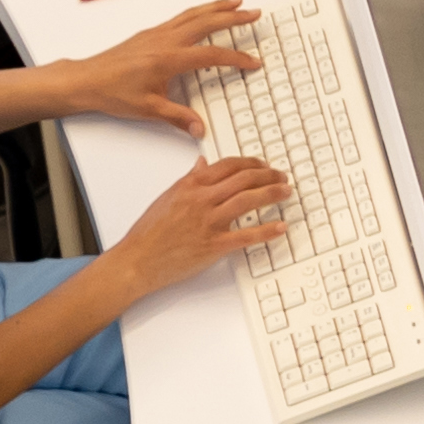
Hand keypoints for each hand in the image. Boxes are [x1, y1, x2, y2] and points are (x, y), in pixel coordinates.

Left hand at [52, 0, 260, 134]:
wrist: (85, 80)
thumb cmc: (112, 92)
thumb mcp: (148, 109)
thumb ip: (178, 117)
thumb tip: (200, 128)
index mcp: (168, 59)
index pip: (211, 56)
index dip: (236, 58)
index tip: (253, 61)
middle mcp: (164, 41)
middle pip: (206, 22)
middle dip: (233, 16)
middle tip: (254, 12)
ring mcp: (157, 34)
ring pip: (193, 14)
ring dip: (216, 7)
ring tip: (235, 1)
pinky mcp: (150, 34)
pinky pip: (180, 16)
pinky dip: (198, 11)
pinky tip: (203, 13)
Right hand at [102, 152, 295, 289]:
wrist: (137, 259)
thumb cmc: (149, 232)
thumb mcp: (168, 197)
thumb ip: (189, 180)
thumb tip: (203, 165)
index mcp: (190, 185)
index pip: (227, 165)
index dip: (250, 163)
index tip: (263, 165)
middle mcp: (201, 199)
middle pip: (243, 179)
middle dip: (268, 175)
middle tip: (281, 176)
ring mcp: (208, 222)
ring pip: (248, 200)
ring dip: (272, 193)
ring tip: (286, 191)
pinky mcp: (214, 245)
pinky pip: (246, 236)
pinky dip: (266, 231)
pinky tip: (281, 227)